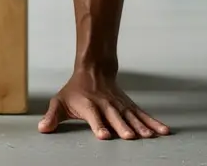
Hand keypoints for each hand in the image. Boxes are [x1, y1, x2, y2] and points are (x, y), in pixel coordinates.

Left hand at [38, 70, 170, 139]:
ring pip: (131, 115)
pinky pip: (143, 114)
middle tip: (130, 137)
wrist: (94, 70)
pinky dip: (153, 122)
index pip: (94, 117)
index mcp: (89, 105)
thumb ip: (52, 116)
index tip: (104, 136)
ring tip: (150, 136)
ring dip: (141, 126)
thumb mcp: (59, 102)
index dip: (98, 126)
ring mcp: (119, 105)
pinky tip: (163, 131)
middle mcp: (106, 105)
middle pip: (115, 117)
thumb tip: (42, 128)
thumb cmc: (75, 91)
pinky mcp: (129, 106)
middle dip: (123, 127)